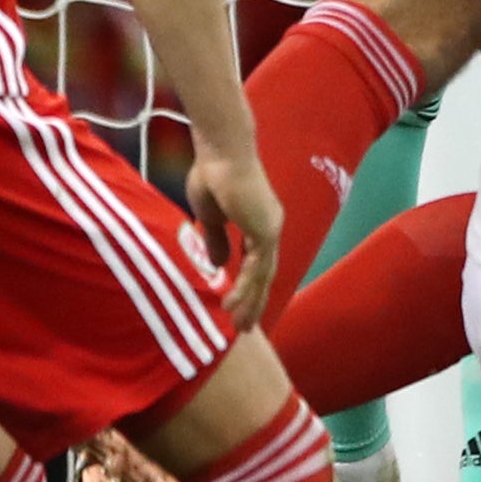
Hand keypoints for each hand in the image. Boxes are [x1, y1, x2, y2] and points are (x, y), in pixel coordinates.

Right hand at [181, 140, 280, 328]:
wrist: (220, 153)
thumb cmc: (213, 176)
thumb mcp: (210, 217)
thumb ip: (217, 240)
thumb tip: (218, 266)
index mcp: (258, 223)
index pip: (257, 263)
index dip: (248, 286)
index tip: (236, 307)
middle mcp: (269, 227)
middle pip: (265, 274)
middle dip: (255, 303)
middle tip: (244, 328)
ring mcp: (270, 228)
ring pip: (263, 275)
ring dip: (250, 302)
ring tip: (240, 326)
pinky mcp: (265, 229)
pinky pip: (257, 267)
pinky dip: (245, 287)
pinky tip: (233, 304)